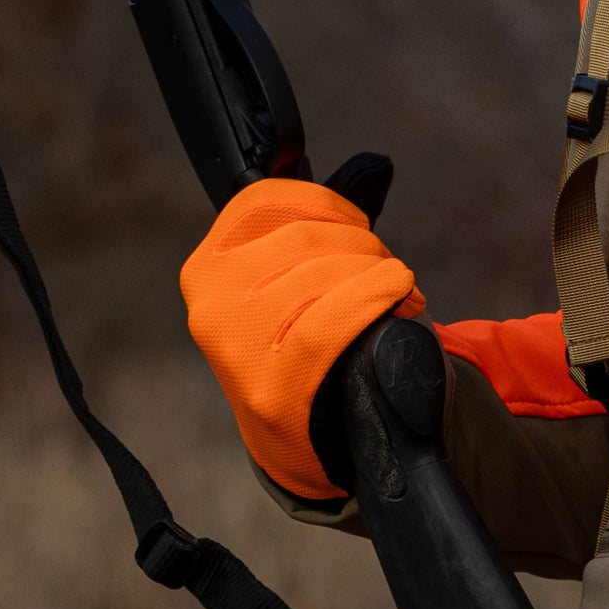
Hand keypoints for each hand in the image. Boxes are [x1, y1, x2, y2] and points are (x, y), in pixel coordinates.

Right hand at [180, 178, 424, 499]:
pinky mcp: (275, 386)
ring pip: (323, 272)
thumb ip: (316, 227)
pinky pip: (334, 320)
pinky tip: (400, 298)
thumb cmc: (304, 348)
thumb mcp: (289, 285)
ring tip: (396, 291)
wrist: (305, 443)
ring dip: (377, 272)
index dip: (325, 203)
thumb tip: (374, 166)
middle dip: (361, 245)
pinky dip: (377, 296)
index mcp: (208, 270)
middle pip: (304, 238)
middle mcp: (212, 305)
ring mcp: (238, 348)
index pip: (264, 202)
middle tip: (385, 270)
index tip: (356, 224)